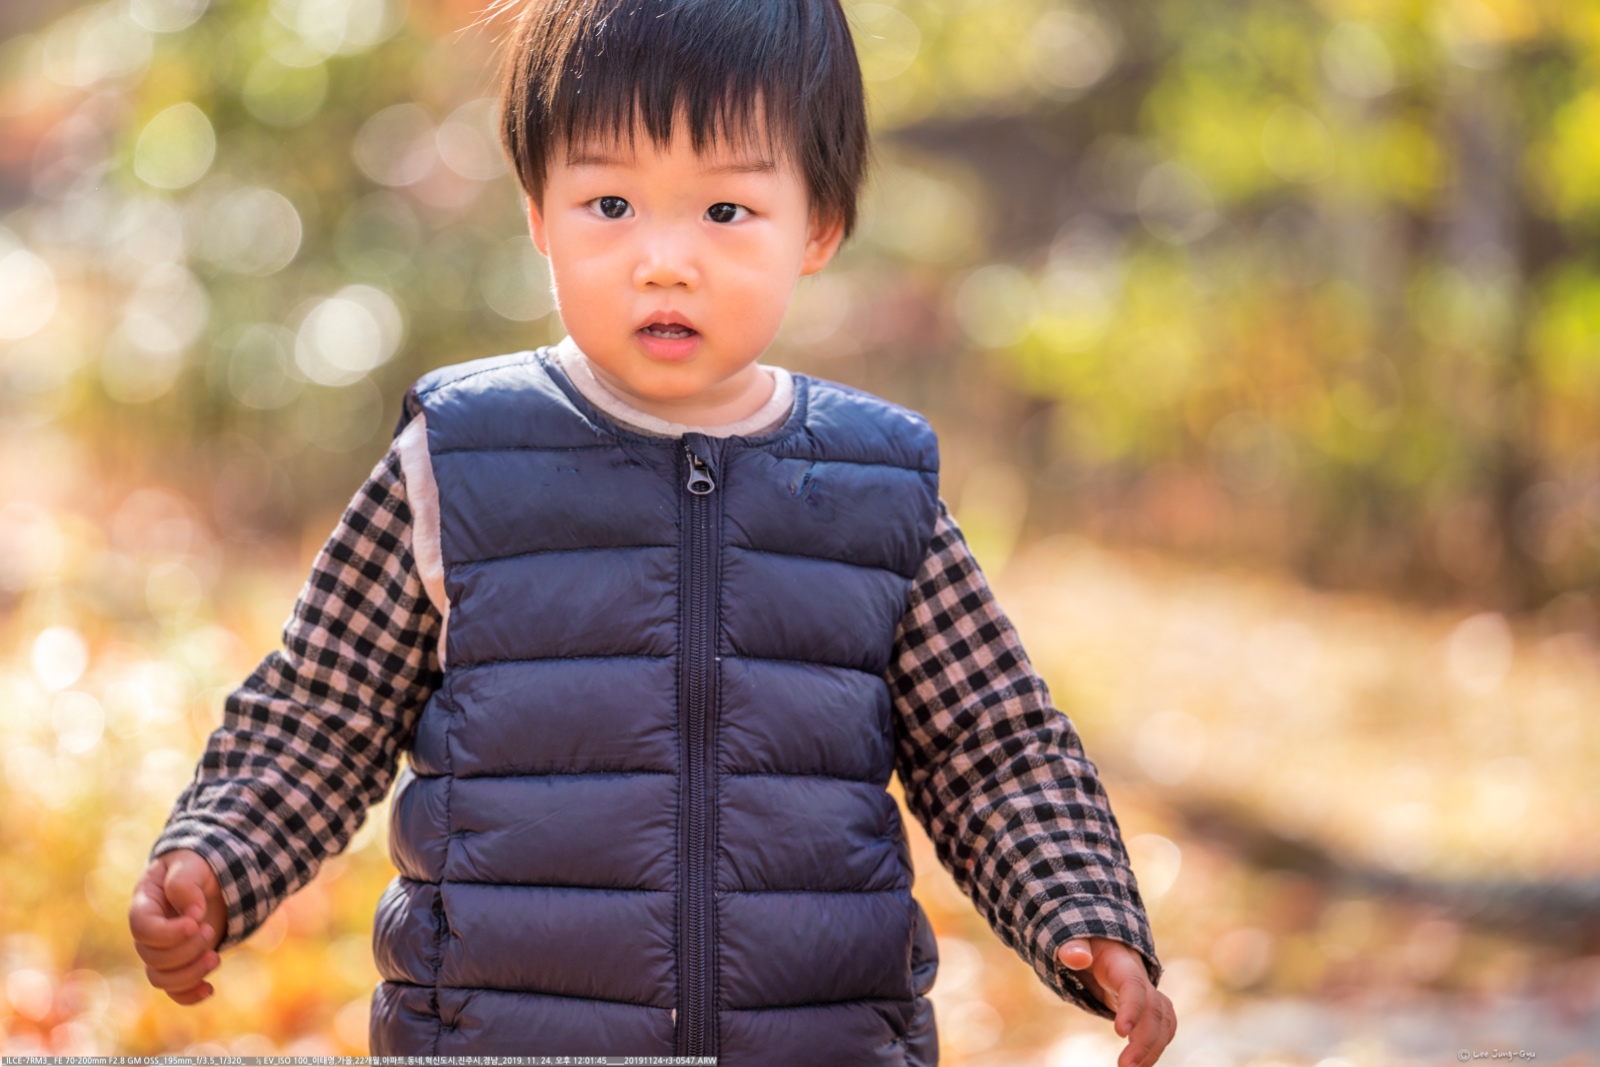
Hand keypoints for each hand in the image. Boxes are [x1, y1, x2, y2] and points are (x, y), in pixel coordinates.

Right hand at [129, 849, 227, 1004]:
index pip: (141, 928)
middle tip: (209, 930)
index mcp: (145, 905)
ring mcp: (162, 951)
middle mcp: (149, 933)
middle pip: (153, 958)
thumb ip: (184, 883)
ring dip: (190, 974)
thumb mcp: (190, 864)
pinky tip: (209, 990)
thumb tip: (193, 912)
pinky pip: (174, 991)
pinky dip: (189, 995)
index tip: (196, 922)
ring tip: (215, 958)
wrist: (210, 878)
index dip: (167, 933)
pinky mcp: (180, 964)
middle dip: (186, 950)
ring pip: (161, 979)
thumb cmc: (196, 866)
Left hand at [1057, 936, 1175, 1066]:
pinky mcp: (1149, 1007)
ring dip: (1153, 1049)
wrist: (1108, 945)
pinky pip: (1164, 1026)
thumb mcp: (1076, 942)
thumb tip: (1076, 957)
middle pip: (1153, 1011)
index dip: (1131, 1008)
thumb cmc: (1088, 945)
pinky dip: (1158, 1045)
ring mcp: (1149, 994)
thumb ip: (1072, 948)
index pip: (1133, 987)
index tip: (1121, 1032)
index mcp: (1123, 965)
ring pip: (1163, 1022)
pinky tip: (1143, 1063)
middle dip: (1144, 1041)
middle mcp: (1143, 981)